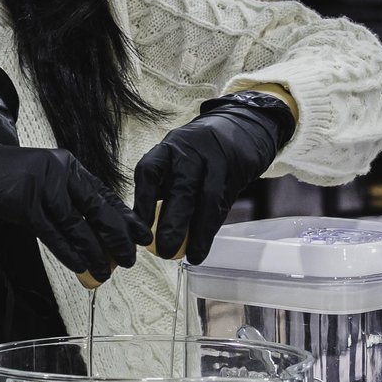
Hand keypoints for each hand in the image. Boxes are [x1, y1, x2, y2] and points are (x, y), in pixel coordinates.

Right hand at [0, 139, 148, 283]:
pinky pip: (53, 234)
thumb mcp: (47, 182)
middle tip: (128, 259)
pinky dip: (69, 253)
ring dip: (94, 252)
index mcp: (70, 167)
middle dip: (117, 237)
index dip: (125, 218)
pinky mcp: (25, 204)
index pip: (105, 194)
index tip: (141, 236)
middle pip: (98, 209)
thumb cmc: (13, 181)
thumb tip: (100, 229)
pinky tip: (81, 266)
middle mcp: (60, 173)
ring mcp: (43, 187)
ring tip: (105, 272)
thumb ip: (71, 198)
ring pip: (77, 225)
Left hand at [132, 93, 296, 264]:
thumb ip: (162, 185)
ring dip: (195, 232)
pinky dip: (210, 230)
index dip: (144, 202)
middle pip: (180, 188)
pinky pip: (222, 205)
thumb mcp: (176, 158)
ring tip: (185, 255)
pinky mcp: (236, 173)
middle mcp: (191, 152)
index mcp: (168, 148)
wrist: (242, 127)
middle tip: (162, 249)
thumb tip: (141, 224)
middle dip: (171, 222)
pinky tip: (201, 249)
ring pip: (205, 199)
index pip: (150, 172)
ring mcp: (216, 161)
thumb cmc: (200, 151)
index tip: (139, 229)